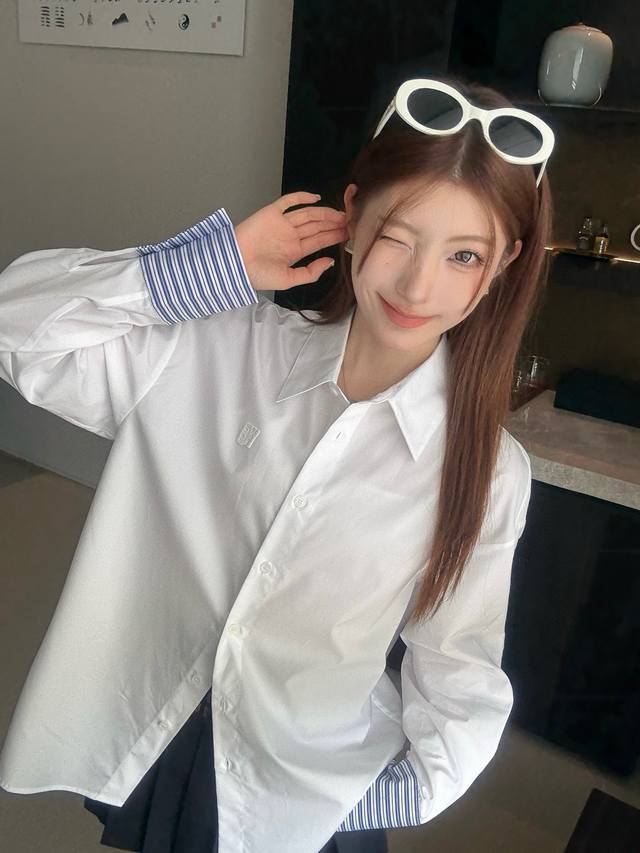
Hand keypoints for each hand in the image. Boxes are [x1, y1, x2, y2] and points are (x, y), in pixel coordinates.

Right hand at [233, 192, 347, 291]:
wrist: (235, 264)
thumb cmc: (258, 275)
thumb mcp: (289, 280)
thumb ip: (310, 272)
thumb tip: (330, 262)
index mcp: (294, 252)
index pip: (319, 241)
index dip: (334, 237)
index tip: (349, 234)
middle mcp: (290, 236)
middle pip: (316, 226)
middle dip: (333, 224)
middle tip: (350, 221)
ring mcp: (281, 223)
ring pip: (307, 214)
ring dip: (323, 212)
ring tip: (339, 213)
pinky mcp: (271, 213)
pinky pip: (288, 201)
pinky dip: (301, 197)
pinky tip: (316, 198)